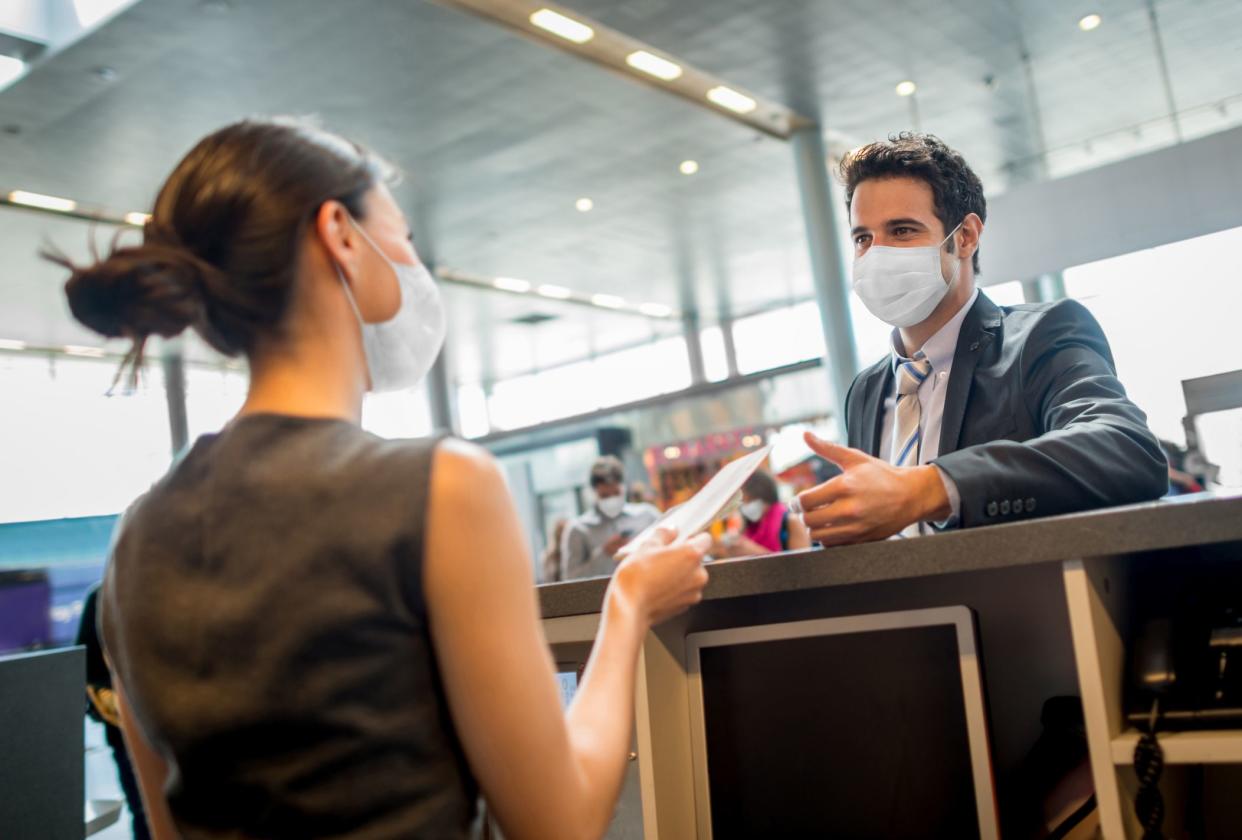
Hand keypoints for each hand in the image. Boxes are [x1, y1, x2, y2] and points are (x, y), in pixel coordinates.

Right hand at [608, 527, 710, 626]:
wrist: (629, 606)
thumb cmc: (637, 576)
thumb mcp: (647, 546)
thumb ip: (664, 534)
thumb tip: (671, 531)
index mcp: (692, 555)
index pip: (705, 539)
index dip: (693, 537)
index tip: (682, 540)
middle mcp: (699, 575)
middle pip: (696, 560)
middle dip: (682, 558)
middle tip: (662, 558)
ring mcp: (693, 592)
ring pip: (690, 577)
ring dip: (678, 574)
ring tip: (657, 575)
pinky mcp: (685, 606)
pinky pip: (684, 592)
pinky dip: (674, 589)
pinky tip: (657, 587)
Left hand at [796, 432, 949, 545]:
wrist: (911, 496)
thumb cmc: (882, 475)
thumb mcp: (855, 458)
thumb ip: (827, 448)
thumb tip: (805, 435)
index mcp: (845, 487)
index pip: (806, 501)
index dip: (796, 502)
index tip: (796, 501)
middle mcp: (850, 509)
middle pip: (809, 520)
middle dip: (803, 514)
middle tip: (806, 510)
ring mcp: (856, 527)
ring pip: (818, 536)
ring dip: (813, 528)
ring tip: (818, 519)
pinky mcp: (862, 539)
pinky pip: (833, 545)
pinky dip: (827, 539)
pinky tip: (832, 527)